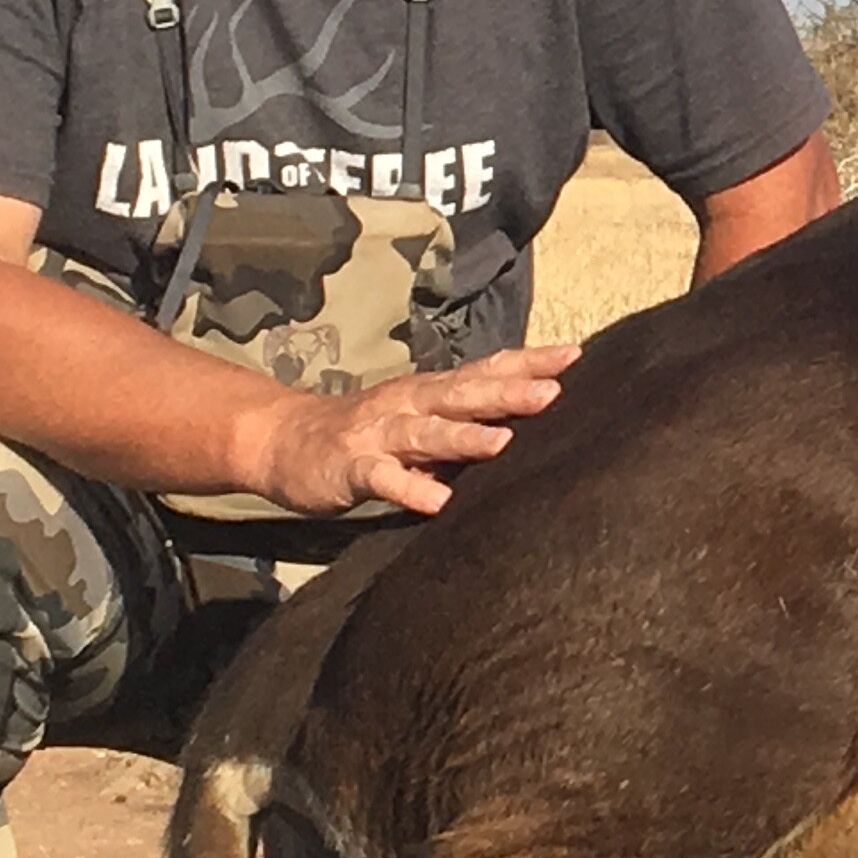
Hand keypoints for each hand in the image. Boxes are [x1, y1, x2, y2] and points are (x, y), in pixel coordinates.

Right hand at [243, 345, 581, 515]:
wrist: (283, 440)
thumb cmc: (371, 432)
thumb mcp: (422, 418)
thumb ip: (468, 418)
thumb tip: (536, 419)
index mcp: (432, 391)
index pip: (486, 369)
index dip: (528, 361)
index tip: (574, 355)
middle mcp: (409, 403)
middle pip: (463, 393)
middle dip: (507, 392)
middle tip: (553, 392)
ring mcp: (378, 434)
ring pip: (425, 432)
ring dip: (463, 437)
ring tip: (502, 443)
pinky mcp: (350, 468)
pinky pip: (381, 478)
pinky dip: (408, 488)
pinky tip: (436, 502)